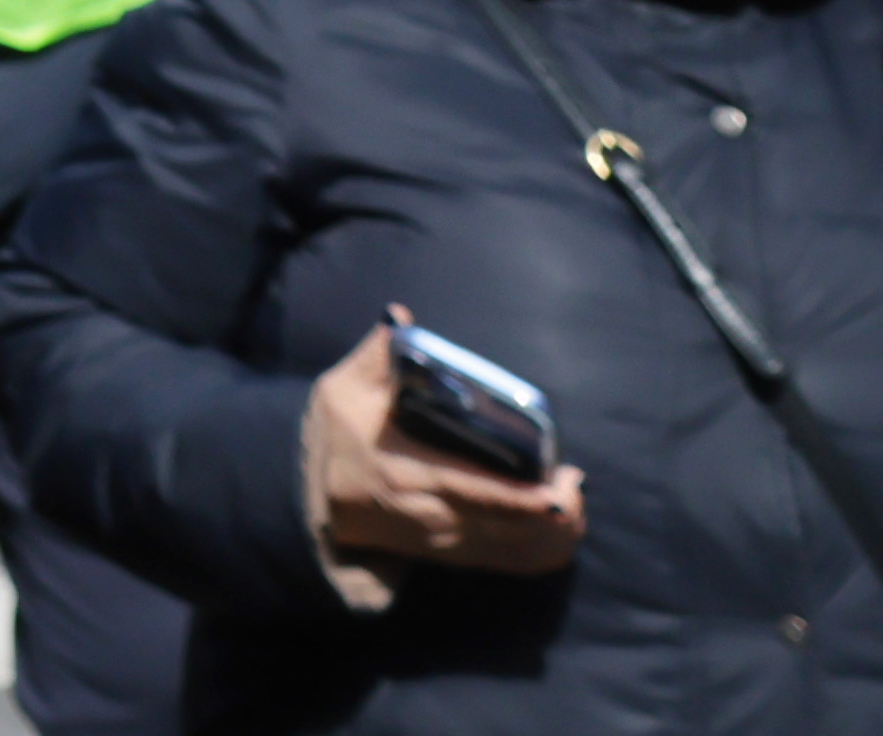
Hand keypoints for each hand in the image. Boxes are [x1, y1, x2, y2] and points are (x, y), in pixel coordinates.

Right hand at [302, 330, 586, 593]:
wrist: (307, 499)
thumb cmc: (333, 438)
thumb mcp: (344, 391)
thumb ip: (377, 356)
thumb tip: (399, 317)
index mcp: (409, 474)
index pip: (479, 494)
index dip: (526, 500)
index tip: (561, 488)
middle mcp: (432, 519)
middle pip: (510, 530)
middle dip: (555, 515)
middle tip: (575, 484)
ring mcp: (444, 545)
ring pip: (516, 553)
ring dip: (555, 536)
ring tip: (573, 502)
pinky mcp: (452, 558)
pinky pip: (509, 564)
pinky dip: (542, 552)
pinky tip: (559, 528)